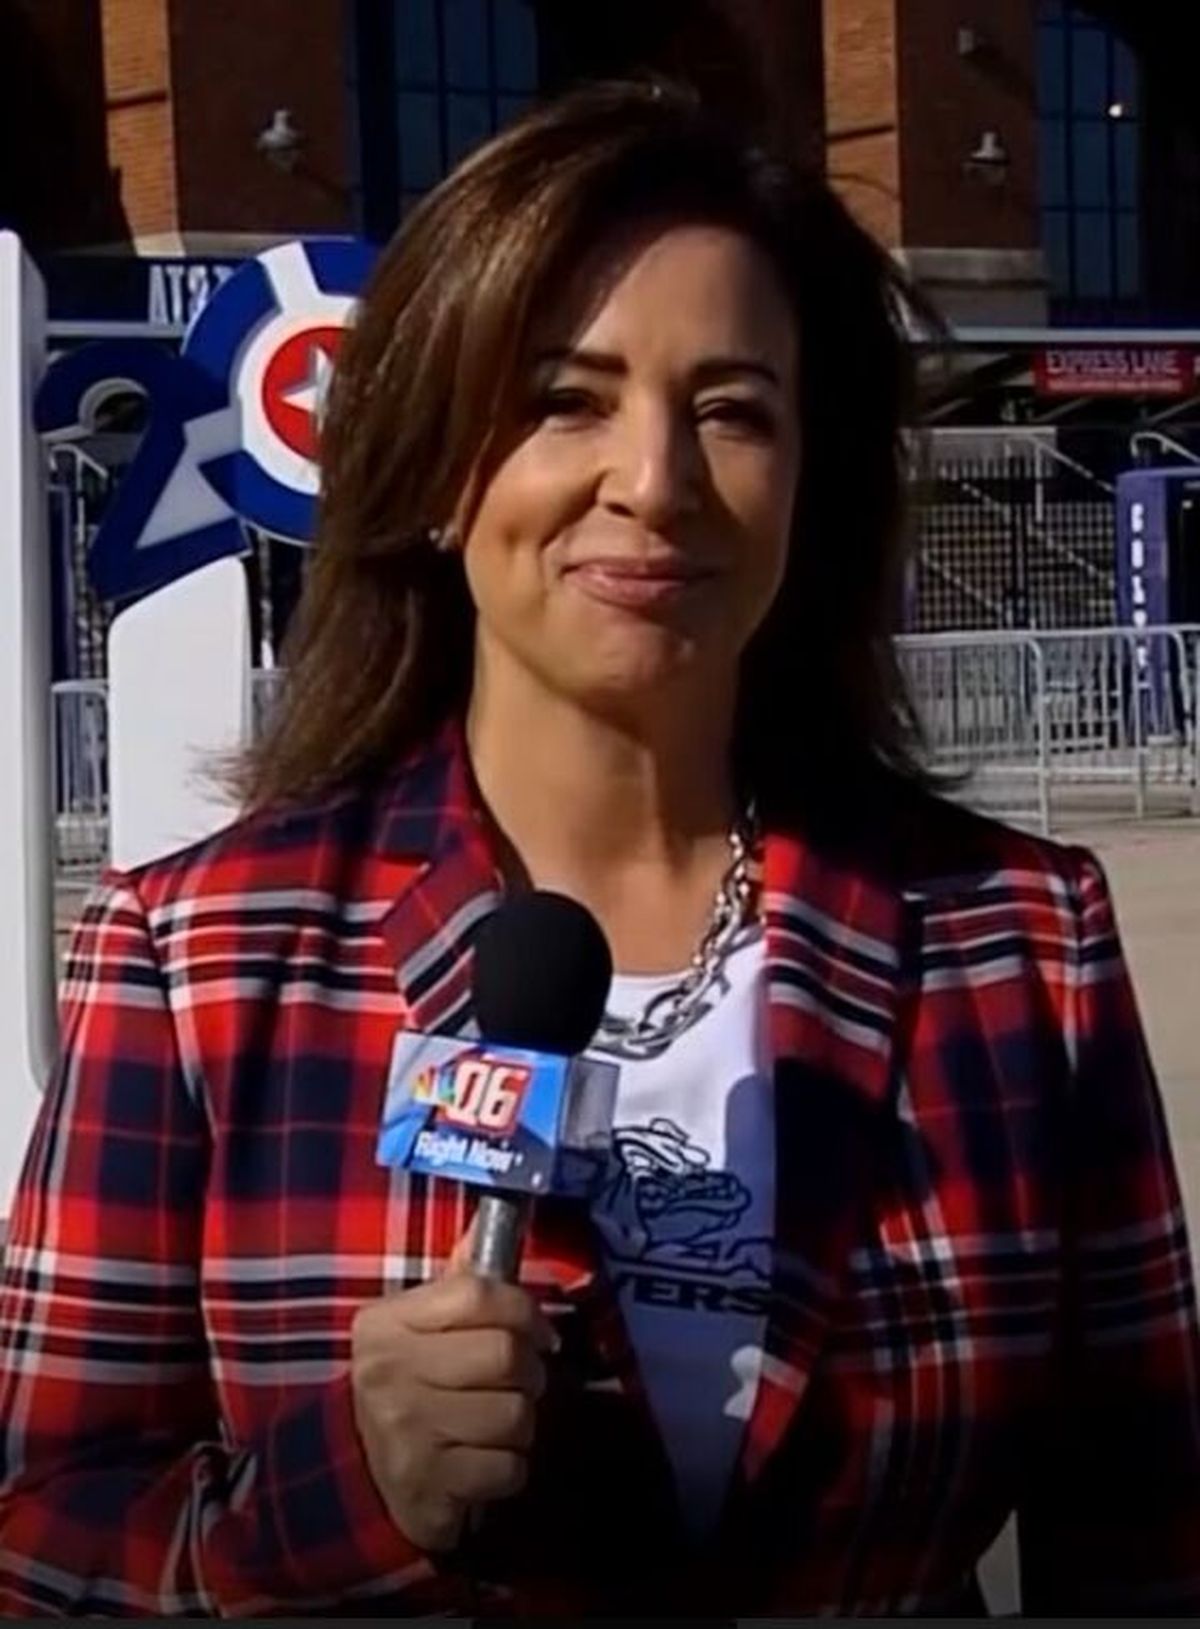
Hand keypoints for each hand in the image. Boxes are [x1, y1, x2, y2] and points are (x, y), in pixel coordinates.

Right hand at [349, 1226, 556, 1552]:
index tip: (538, 1331)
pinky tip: (483, 1460)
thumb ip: (458, 1281)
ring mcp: (406, 1434)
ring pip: (515, 1416)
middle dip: (530, 1370)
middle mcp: (390, 1374)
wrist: (357, 1471)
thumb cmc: (408, 1383)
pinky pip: (508, 1469)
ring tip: (497, 1422)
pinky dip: (509, 1467)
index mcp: (387, 1323)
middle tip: (521, 1380)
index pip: (476, 1292)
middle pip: (505, 1355)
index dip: (523, 1309)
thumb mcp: (418, 1326)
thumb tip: (493, 1215)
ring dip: (521, 1422)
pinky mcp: (427, 1488)